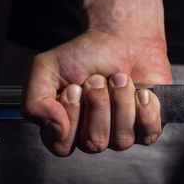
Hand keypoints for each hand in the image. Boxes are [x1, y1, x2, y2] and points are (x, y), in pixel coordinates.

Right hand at [21, 31, 172, 155]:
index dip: (72, 116)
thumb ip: (35, 102)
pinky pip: (148, 134)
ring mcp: (122, 133)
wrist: (123, 38)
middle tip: (99, 78)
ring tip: (120, 78)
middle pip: (95, 143)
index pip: (63, 145)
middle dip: (99, 105)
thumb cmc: (85, 54)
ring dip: (121, 102)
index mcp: (64, 127)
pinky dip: (146, 111)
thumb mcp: (47, 68)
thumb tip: (56, 130)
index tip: (75, 87)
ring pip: (122, 140)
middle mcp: (93, 135)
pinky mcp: (147, 127)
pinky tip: (142, 92)